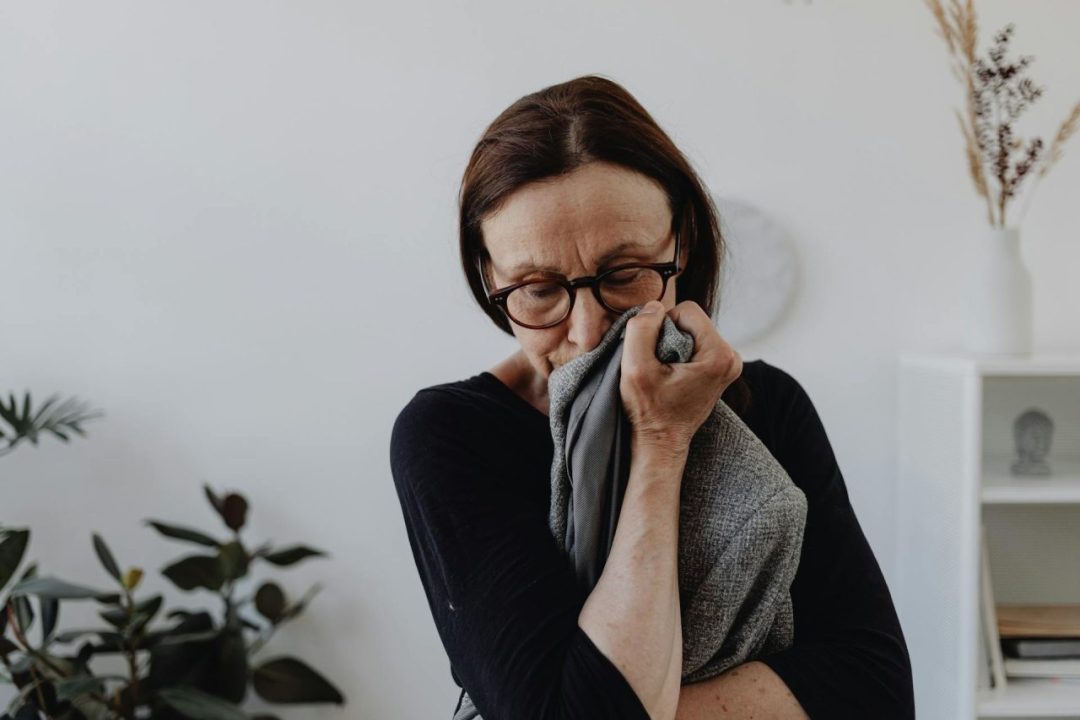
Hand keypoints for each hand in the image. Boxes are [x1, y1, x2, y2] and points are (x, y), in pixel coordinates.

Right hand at [619, 300, 742, 453]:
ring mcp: (729, 364)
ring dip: (671, 346)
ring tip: (665, 376)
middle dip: (668, 337)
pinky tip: (671, 378)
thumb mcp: (635, 368)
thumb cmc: (649, 412)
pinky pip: (694, 343)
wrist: (661, 443)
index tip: (656, 357)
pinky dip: (678, 355)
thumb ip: (641, 328)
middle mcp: (732, 358)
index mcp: (720, 355)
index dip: (662, 327)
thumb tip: (654, 306)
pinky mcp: (720, 369)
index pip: (686, 309)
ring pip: (691, 331)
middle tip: (660, 369)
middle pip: (691, 320)